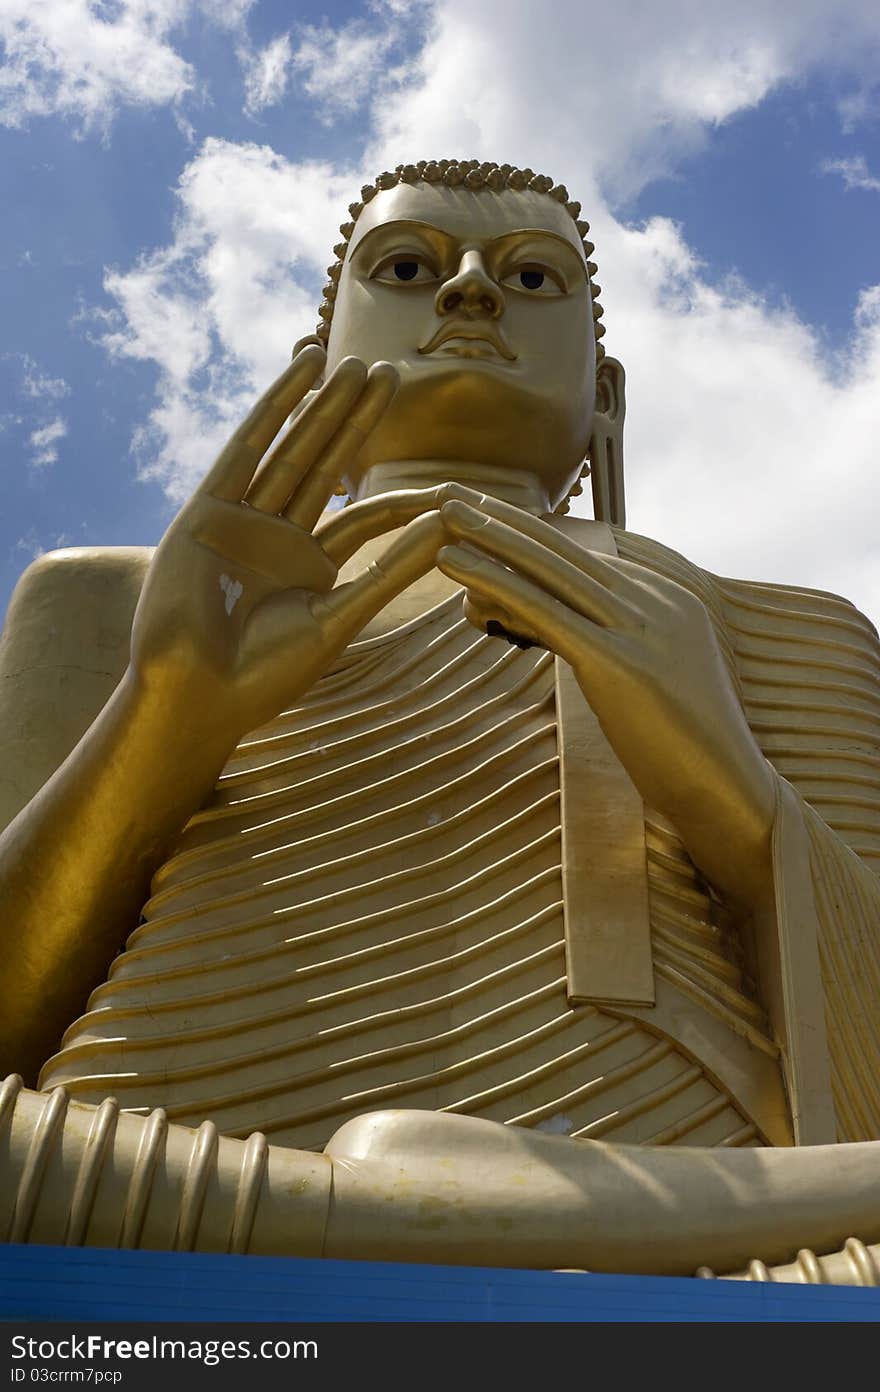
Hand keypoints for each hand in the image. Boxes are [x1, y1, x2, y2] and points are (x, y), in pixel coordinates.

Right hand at [129, 347, 449, 744]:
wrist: (197, 694)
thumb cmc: (265, 674)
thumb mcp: (337, 618)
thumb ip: (389, 573)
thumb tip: (446, 528)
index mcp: (310, 570)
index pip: (363, 519)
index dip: (401, 498)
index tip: (448, 483)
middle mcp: (277, 538)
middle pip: (326, 466)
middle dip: (356, 420)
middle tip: (391, 371)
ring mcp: (242, 520)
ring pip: (292, 450)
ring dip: (322, 405)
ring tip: (356, 362)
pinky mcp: (208, 508)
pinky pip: (247, 447)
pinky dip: (275, 406)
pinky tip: (303, 371)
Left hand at [436, 495, 775, 909]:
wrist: (726, 790)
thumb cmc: (682, 750)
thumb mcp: (644, 683)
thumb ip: (604, 647)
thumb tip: (545, 630)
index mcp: (666, 601)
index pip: (587, 560)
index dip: (529, 539)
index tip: (484, 517)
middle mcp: (654, 602)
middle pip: (565, 551)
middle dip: (505, 518)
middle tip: (453, 489)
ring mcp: (639, 628)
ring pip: (550, 570)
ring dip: (491, 535)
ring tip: (443, 509)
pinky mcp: (617, 661)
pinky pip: (542, 610)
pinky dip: (493, 581)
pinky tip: (454, 562)